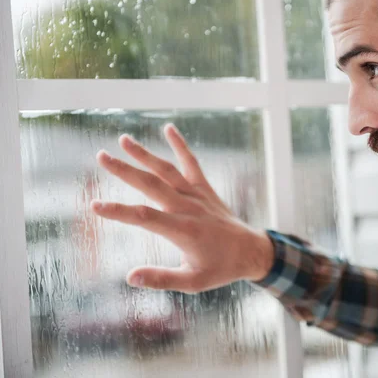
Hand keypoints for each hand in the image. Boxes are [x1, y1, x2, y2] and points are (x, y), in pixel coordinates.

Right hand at [90, 124, 273, 292]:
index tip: (94, 206)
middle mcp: (188, 208)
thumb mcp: (192, 282)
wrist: (250, 251)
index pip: (144, 218)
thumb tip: (129, 277)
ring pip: (167, 171)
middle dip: (125, 170)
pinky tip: (169, 128)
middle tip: (101, 156)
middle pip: (151, 185)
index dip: (118, 211)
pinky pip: (192, 163)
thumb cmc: (220, 268)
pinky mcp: (204, 189)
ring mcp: (197, 195)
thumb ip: (161, 279)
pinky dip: (181, 145)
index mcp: (182, 230)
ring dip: (145, 154)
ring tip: (123, 139)